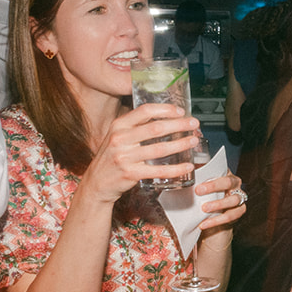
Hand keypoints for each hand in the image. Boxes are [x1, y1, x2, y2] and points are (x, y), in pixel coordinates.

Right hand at [82, 103, 198, 203]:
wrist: (97, 182)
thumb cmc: (112, 157)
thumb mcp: (118, 136)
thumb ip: (136, 126)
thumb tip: (165, 117)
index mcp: (118, 126)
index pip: (144, 111)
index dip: (165, 109)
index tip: (180, 111)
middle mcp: (120, 139)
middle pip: (155, 128)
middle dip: (179, 125)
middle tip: (194, 124)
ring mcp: (124, 157)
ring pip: (159, 148)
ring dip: (181, 144)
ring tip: (193, 141)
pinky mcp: (130, 174)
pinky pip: (158, 170)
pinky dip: (175, 169)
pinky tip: (186, 166)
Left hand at [196, 170, 247, 235]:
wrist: (212, 217)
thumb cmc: (205, 198)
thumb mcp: (201, 188)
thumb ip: (196, 180)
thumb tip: (181, 174)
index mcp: (226, 174)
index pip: (221, 171)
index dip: (210, 179)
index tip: (197, 186)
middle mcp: (235, 185)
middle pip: (228, 182)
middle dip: (213, 186)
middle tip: (198, 192)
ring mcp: (239, 198)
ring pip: (233, 200)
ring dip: (218, 204)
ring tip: (204, 209)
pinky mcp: (239, 211)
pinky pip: (231, 216)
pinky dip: (216, 221)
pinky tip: (204, 224)